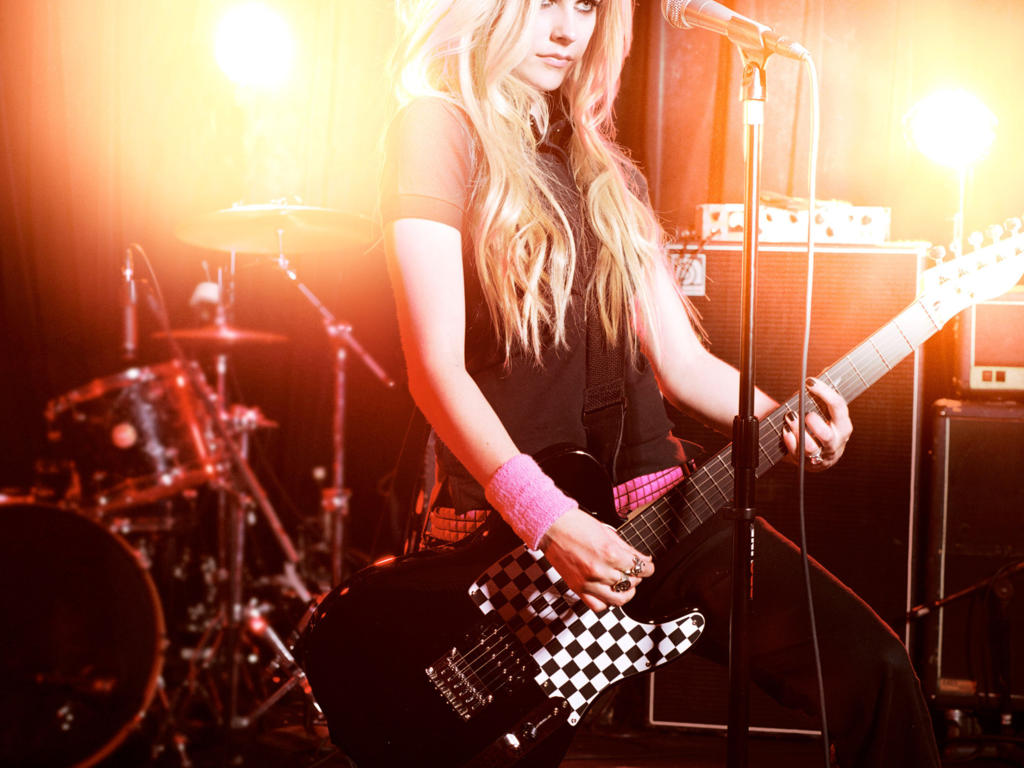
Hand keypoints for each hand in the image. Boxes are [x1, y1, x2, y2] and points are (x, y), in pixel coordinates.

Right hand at [538, 508, 653, 611]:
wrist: (551, 526)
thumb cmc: (576, 524)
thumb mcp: (608, 532)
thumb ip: (628, 549)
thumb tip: (644, 559)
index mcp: (610, 553)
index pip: (639, 568)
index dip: (648, 568)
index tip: (647, 567)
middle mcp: (600, 570)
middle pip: (631, 583)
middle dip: (637, 577)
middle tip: (634, 571)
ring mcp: (588, 582)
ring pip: (618, 599)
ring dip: (626, 593)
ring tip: (625, 584)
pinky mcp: (577, 588)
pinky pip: (598, 606)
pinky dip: (606, 602)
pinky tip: (608, 592)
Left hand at [782, 377, 851, 471]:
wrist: (815, 453)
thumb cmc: (819, 426)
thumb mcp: (825, 411)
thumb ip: (823, 395)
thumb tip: (824, 372)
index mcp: (843, 424)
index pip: (838, 406)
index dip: (824, 392)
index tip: (810, 382)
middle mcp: (835, 442)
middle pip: (827, 435)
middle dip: (813, 424)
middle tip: (805, 413)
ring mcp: (821, 455)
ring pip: (810, 448)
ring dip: (797, 432)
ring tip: (789, 419)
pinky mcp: (808, 464)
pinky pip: (796, 454)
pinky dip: (789, 441)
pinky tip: (785, 432)